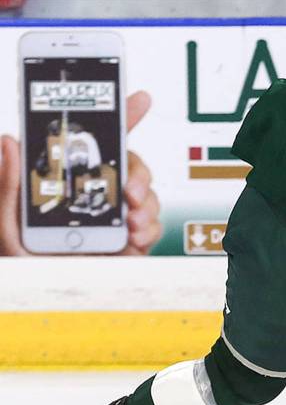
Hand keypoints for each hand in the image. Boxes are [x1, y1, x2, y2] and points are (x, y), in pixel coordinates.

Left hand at [0, 90, 161, 255]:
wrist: (40, 305)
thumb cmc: (21, 263)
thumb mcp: (6, 223)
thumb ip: (9, 185)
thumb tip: (10, 141)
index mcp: (66, 181)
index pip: (95, 141)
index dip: (120, 115)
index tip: (139, 99)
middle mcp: (94, 194)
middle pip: (130, 165)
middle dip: (138, 174)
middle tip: (128, 193)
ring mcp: (114, 217)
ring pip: (146, 194)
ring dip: (146, 205)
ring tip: (130, 222)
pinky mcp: (130, 241)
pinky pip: (152, 226)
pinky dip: (149, 229)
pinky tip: (133, 237)